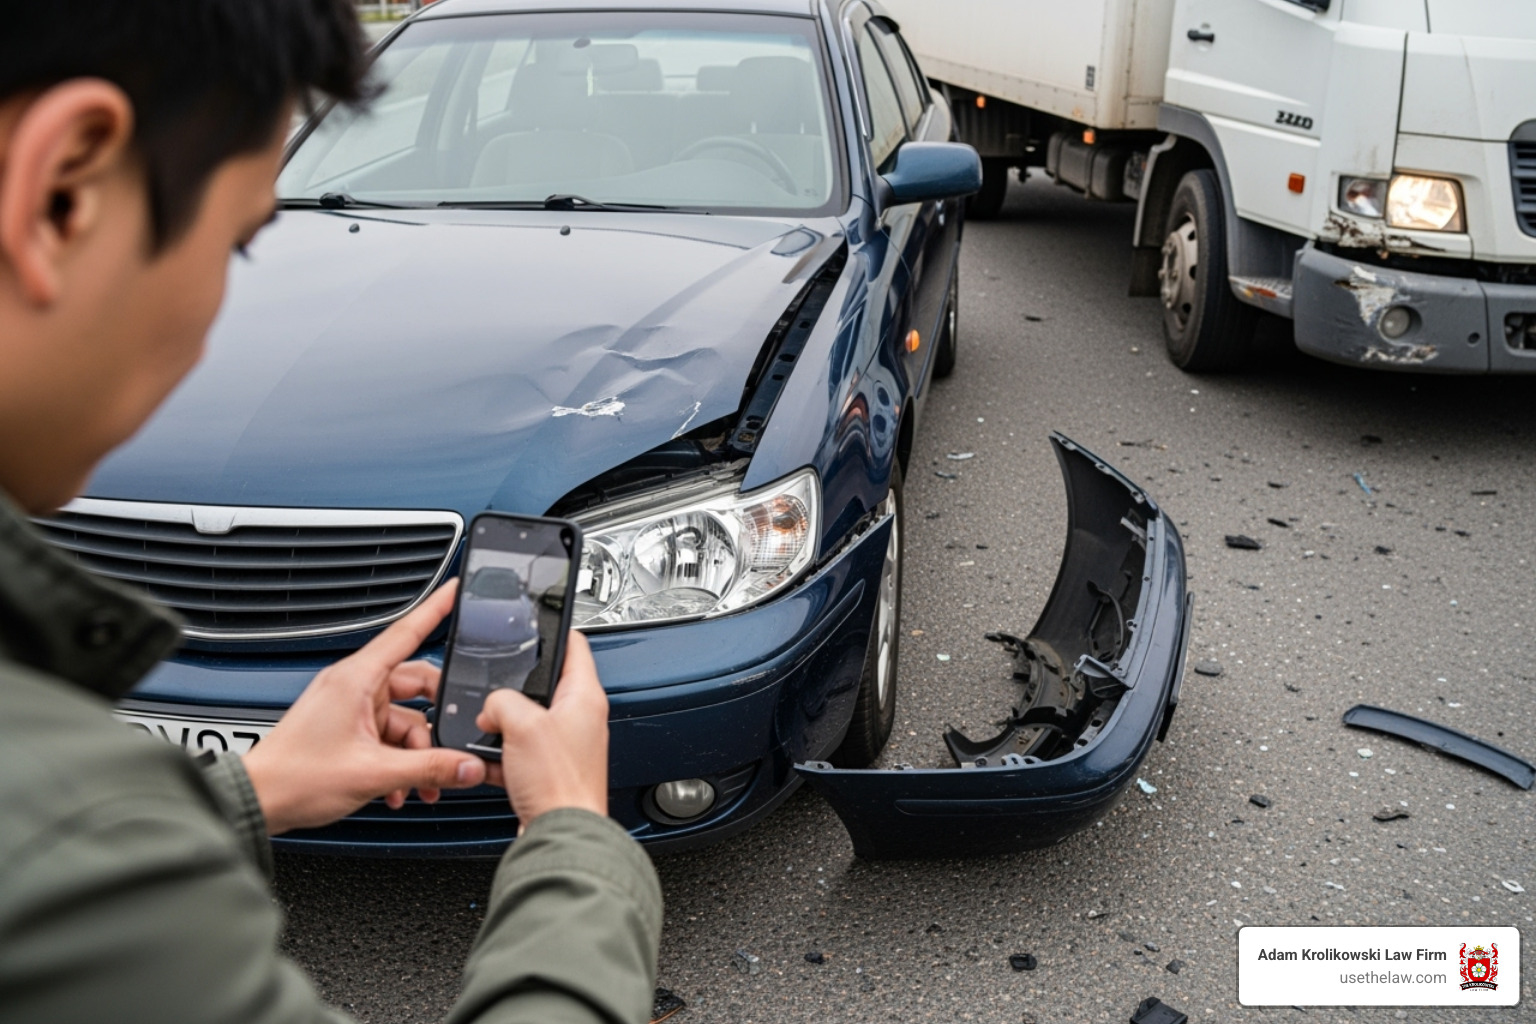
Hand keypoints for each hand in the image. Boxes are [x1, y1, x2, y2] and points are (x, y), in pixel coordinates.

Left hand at [243, 581, 486, 834]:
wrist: (259, 800)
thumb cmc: (295, 777)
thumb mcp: (374, 773)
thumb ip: (429, 768)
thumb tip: (468, 766)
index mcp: (357, 679)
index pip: (407, 632)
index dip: (436, 609)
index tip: (456, 589)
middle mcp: (355, 686)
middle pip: (417, 686)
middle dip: (436, 723)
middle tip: (453, 746)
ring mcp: (352, 707)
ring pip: (406, 719)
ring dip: (418, 753)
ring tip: (419, 784)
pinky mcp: (349, 728)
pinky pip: (390, 736)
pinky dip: (400, 760)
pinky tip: (399, 787)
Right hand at [477, 631, 608, 827]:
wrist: (561, 834)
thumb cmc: (559, 783)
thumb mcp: (522, 724)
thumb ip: (502, 701)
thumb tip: (493, 707)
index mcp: (585, 697)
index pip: (575, 645)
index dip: (555, 629)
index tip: (538, 620)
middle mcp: (580, 719)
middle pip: (543, 685)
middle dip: (513, 688)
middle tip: (496, 691)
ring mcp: (565, 745)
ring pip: (527, 720)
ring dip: (503, 724)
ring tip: (490, 729)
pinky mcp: (549, 770)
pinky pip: (519, 752)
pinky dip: (500, 754)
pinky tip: (487, 761)